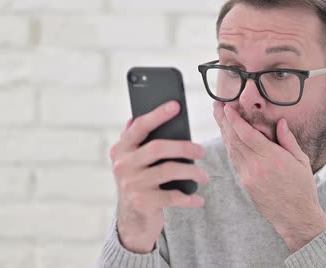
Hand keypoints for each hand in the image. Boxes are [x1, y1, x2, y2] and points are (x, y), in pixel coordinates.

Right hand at [110, 100, 208, 252]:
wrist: (132, 220)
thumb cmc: (140, 182)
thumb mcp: (134, 161)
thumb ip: (138, 141)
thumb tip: (137, 116)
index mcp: (121, 149)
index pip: (139, 126)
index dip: (158, 115)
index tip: (176, 105)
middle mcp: (122, 164)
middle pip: (158, 148)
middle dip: (185, 147)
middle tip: (202, 151)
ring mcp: (131, 184)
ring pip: (169, 170)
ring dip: (192, 172)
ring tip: (204, 176)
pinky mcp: (142, 202)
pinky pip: (173, 196)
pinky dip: (189, 198)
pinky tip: (199, 199)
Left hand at [213, 101, 325, 251]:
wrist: (296, 217)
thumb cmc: (303, 188)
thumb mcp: (302, 161)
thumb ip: (288, 140)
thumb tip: (280, 122)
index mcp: (271, 158)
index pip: (246, 134)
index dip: (234, 119)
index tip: (226, 107)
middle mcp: (256, 166)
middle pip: (233, 139)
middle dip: (223, 121)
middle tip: (216, 106)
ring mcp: (248, 176)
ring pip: (231, 149)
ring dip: (224, 132)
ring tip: (219, 117)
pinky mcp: (245, 183)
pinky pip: (234, 160)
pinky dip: (230, 146)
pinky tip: (228, 137)